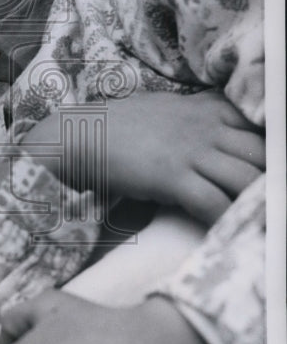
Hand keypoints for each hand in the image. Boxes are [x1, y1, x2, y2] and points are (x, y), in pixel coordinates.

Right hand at [22, 89, 264, 223]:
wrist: (77, 135)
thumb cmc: (117, 126)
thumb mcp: (166, 109)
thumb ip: (199, 117)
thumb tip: (221, 132)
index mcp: (210, 109)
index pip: (264, 129)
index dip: (273, 155)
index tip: (272, 177)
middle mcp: (207, 127)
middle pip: (265, 156)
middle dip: (272, 182)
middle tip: (270, 208)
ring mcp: (191, 151)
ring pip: (249, 180)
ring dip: (257, 205)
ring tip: (260, 228)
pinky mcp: (172, 176)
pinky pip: (215, 203)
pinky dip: (228, 221)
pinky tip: (229, 234)